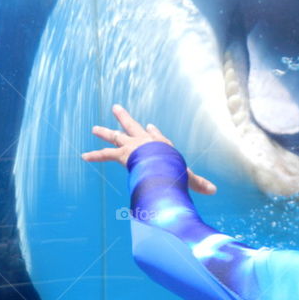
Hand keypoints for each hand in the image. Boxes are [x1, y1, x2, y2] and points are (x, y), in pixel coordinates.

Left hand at [81, 104, 216, 194]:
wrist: (161, 162)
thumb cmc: (175, 168)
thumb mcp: (188, 176)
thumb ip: (199, 184)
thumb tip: (215, 191)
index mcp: (161, 145)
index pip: (156, 136)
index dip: (154, 132)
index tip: (151, 127)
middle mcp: (144, 141)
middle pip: (132, 127)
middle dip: (124, 119)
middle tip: (116, 109)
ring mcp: (131, 145)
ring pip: (115, 136)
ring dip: (105, 132)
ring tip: (94, 128)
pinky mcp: (121, 154)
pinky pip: (105, 154)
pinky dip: (94, 155)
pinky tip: (83, 156)